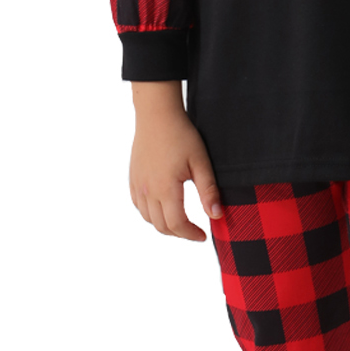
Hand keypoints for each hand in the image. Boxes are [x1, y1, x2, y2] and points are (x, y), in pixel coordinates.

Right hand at [128, 81, 223, 241]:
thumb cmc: (181, 135)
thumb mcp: (201, 162)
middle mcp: (148, 190)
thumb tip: (216, 215)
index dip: (191, 235)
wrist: (157, 114)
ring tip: (180, 221)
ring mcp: (138, 185)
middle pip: (161, 226)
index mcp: (166, 189)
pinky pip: (138, 205)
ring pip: (148, 218)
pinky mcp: (133, 178)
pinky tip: (162, 207)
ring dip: (164, 225)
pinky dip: (150, 213)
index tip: (204, 235)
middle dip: (179, 233)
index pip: (177, 224)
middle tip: (194, 231)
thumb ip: (209, 191)